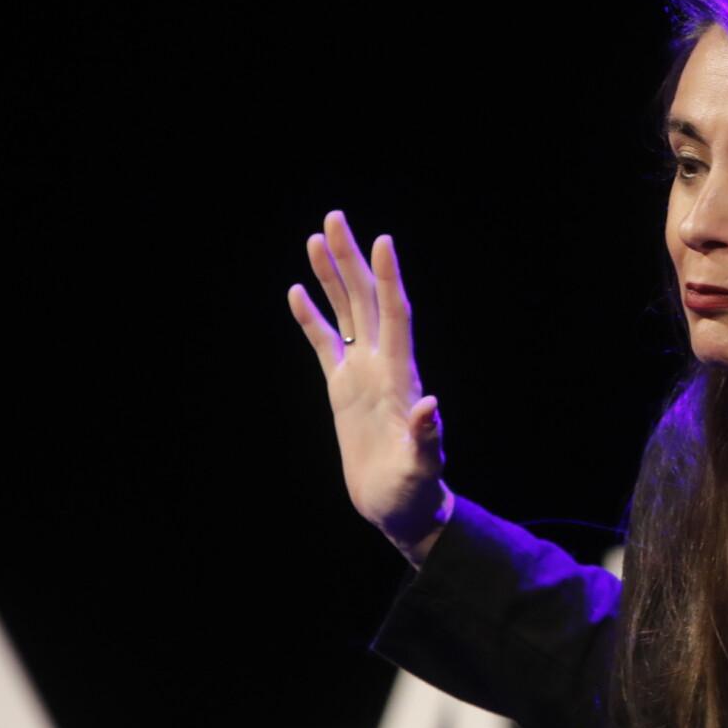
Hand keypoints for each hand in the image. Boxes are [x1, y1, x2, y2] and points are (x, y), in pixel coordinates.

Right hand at [287, 209, 451, 556]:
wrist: (400, 509)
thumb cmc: (415, 492)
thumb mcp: (422, 468)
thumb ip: (426, 438)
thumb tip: (430, 408)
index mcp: (401, 377)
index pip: (395, 316)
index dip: (388, 280)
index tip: (383, 241)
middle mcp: (383, 366)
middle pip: (367, 301)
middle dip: (353, 260)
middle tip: (336, 218)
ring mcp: (362, 375)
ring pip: (346, 314)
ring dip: (332, 278)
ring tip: (316, 238)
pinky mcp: (343, 390)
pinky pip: (325, 345)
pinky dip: (311, 319)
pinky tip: (297, 291)